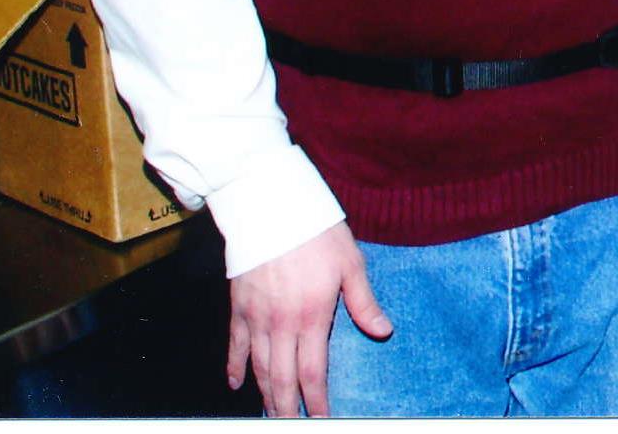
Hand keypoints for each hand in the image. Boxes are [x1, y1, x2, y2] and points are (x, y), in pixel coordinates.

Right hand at [226, 223, 389, 416]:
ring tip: (272, 414)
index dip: (317, 400)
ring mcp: (256, 317)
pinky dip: (234, 368)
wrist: (271, 206)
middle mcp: (281, 323)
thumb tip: (383, 331)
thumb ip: (363, 302)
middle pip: (282, 378)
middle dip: (288, 408)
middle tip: (293, 426)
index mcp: (312, 315)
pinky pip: (234, 345)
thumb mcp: (350, 262)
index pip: (313, 372)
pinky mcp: (238, 306)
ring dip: (265, 394)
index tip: (322, 419)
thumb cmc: (316, 231)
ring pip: (258, 367)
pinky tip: (236, 385)